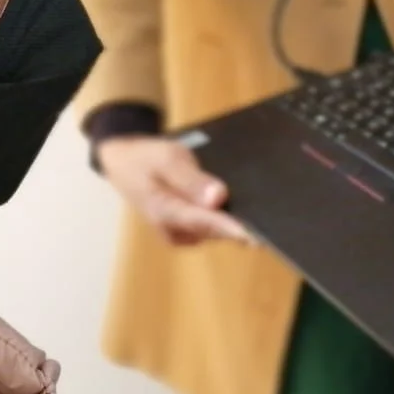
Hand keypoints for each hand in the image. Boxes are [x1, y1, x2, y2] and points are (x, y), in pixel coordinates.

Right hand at [97, 136, 252, 246]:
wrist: (125, 164)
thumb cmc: (146, 158)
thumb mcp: (167, 157)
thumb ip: (191, 179)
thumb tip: (218, 197)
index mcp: (163, 212)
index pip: (203, 222)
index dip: (230, 228)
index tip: (255, 234)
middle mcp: (174, 232)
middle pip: (214, 230)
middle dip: (239, 221)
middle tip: (267, 212)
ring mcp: (182, 235)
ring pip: (217, 230)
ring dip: (233, 218)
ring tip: (255, 204)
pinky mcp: (190, 233)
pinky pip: (214, 227)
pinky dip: (226, 217)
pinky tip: (235, 203)